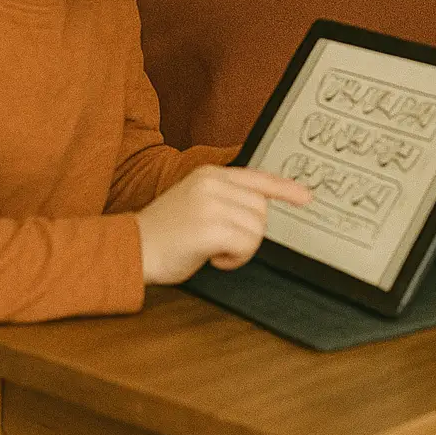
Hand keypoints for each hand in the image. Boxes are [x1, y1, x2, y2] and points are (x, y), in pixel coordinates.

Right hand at [137, 165, 310, 283]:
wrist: (129, 250)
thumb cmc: (163, 234)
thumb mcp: (195, 202)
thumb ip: (224, 197)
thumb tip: (258, 209)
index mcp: (209, 174)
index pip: (257, 177)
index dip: (285, 189)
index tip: (306, 197)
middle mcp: (212, 184)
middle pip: (262, 209)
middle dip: (249, 232)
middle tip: (221, 242)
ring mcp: (210, 204)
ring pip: (257, 229)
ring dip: (241, 248)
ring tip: (213, 249)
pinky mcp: (209, 227)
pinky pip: (246, 245)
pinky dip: (234, 259)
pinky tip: (213, 258)